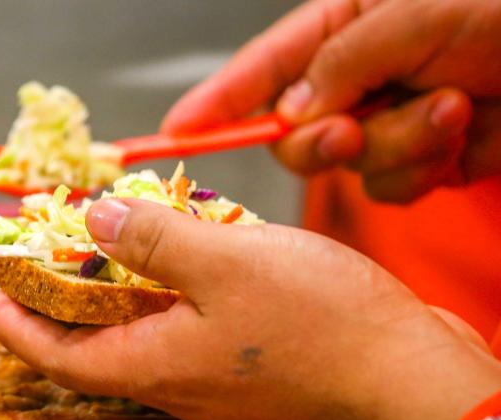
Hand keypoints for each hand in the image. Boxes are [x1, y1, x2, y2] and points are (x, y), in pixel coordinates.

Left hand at [0, 198, 500, 419]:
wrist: (409, 381)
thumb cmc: (320, 326)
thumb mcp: (226, 263)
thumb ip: (152, 242)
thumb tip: (94, 220)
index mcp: (152, 366)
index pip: (54, 355)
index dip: (12, 325)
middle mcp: (172, 389)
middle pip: (91, 353)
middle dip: (54, 311)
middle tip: (36, 267)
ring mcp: (212, 391)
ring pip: (139, 347)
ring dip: (111, 306)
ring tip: (101, 259)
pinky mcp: (247, 381)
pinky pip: (182, 345)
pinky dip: (163, 310)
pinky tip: (181, 276)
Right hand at [161, 0, 500, 202]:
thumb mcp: (417, 11)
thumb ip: (341, 64)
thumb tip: (290, 113)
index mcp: (345, 25)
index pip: (262, 69)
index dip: (214, 103)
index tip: (173, 135)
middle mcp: (357, 77)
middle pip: (294, 133)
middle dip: (323, 140)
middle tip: (350, 131)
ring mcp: (388, 121)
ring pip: (348, 168)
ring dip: (396, 148)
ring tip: (449, 107)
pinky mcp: (421, 158)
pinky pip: (391, 187)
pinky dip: (423, 168)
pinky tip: (459, 131)